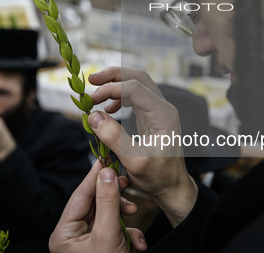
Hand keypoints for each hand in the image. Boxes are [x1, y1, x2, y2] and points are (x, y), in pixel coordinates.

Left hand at [49, 159, 146, 252]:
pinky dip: (129, 233)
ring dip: (124, 215)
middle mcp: (72, 237)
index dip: (93, 176)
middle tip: (125, 182)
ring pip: (108, 215)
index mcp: (64, 235)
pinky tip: (137, 242)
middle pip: (95, 203)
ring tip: (134, 211)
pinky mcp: (103, 247)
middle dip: (114, 196)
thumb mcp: (108, 234)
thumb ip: (107, 202)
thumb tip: (106, 173)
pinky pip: (115, 230)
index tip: (105, 158)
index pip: (79, 196)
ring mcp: (88, 242)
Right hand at [88, 67, 197, 226]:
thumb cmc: (158, 177)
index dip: (111, 88)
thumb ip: (114, 137)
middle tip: (91, 80)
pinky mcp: (152, 117)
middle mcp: (163, 107)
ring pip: (136, 84)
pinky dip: (119, 97)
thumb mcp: (134, 160)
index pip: (134, 88)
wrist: (172, 187)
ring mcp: (158, 111)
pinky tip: (108, 108)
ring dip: (116, 83)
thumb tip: (93, 116)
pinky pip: (135, 97)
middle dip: (114, 75)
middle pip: (138, 77)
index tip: (91, 99)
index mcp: (163, 114)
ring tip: (95, 92)